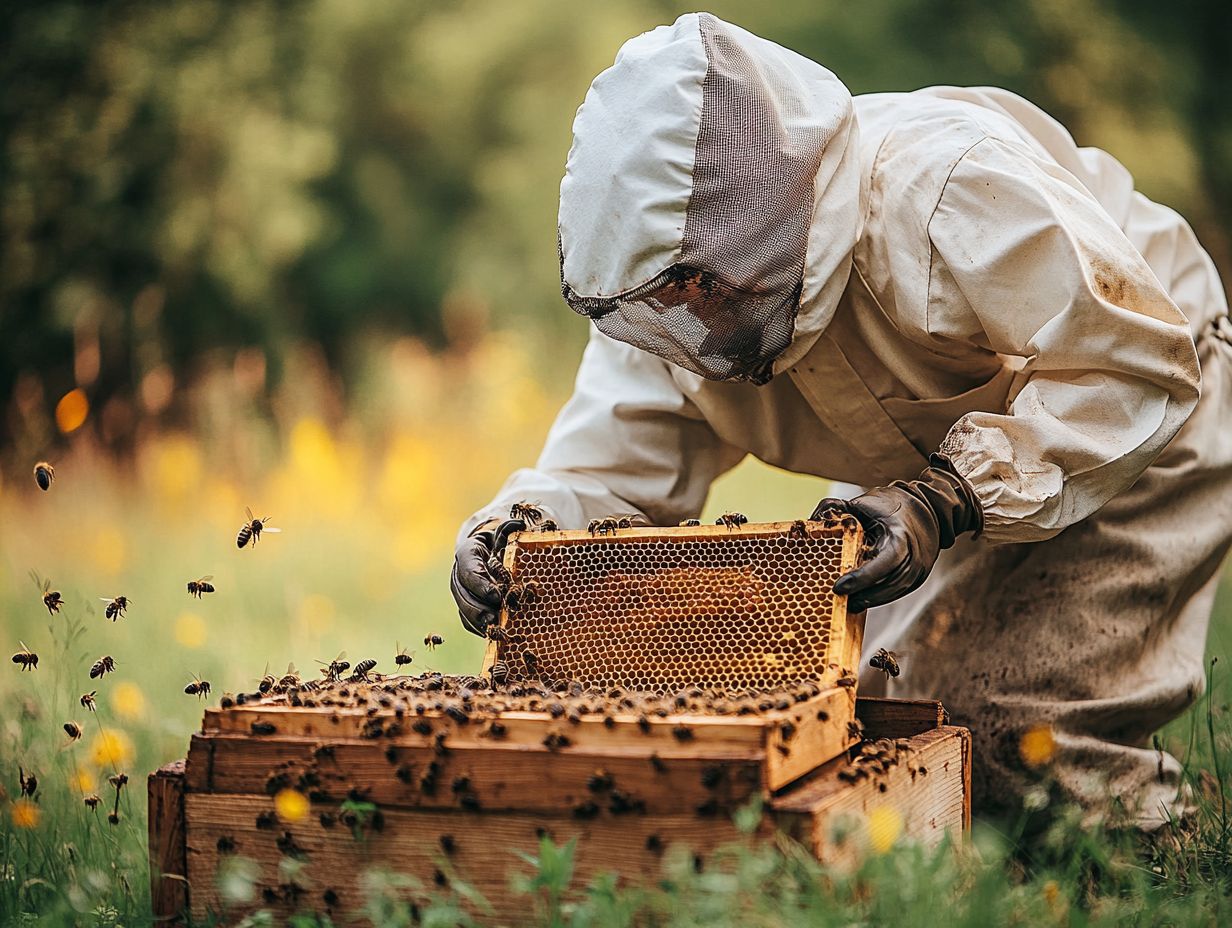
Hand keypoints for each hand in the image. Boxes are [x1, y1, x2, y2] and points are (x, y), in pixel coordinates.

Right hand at [451, 518, 524, 635]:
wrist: (493, 552)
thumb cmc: (501, 541)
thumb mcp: (505, 533)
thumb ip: (510, 530)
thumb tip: (520, 524)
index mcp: (467, 554)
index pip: (469, 571)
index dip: (481, 585)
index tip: (496, 595)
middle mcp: (459, 574)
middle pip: (464, 596)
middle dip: (479, 609)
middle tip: (496, 619)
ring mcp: (461, 593)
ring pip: (465, 611)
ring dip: (480, 623)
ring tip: (496, 630)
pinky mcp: (467, 607)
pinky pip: (469, 621)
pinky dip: (481, 629)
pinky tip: (494, 634)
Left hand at [812, 455, 982, 612]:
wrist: (928, 510)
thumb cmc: (891, 505)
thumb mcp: (864, 502)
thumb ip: (837, 508)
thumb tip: (812, 520)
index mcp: (900, 534)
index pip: (885, 561)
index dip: (863, 577)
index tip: (839, 586)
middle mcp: (914, 553)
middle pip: (889, 581)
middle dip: (865, 593)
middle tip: (840, 599)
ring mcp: (920, 567)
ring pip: (895, 590)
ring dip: (872, 599)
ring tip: (849, 604)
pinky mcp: (919, 576)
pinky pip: (899, 591)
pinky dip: (881, 597)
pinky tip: (864, 599)